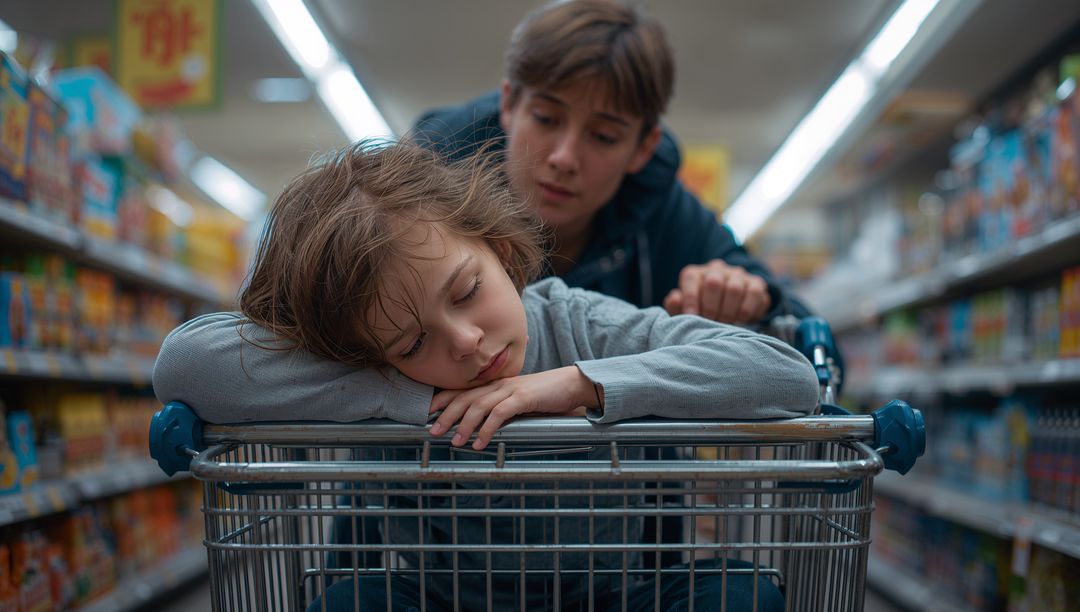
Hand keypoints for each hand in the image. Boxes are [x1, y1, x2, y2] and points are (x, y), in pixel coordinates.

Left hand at [428, 366, 598, 449]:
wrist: (572, 385)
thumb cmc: (546, 396)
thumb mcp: (518, 401)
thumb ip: (501, 409)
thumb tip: (484, 427)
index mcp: (495, 384)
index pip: (463, 390)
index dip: (443, 399)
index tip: (427, 412)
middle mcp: (498, 384)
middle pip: (465, 398)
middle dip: (446, 415)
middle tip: (432, 431)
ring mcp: (510, 389)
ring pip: (478, 406)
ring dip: (464, 425)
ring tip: (455, 443)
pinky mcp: (523, 398)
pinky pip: (499, 414)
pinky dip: (487, 430)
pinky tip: (480, 444)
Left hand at [663, 259, 770, 323]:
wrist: (732, 309)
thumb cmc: (702, 311)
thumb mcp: (685, 309)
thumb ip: (676, 305)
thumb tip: (676, 298)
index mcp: (696, 274)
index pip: (691, 277)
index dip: (690, 298)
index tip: (692, 316)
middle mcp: (716, 269)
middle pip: (713, 282)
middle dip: (711, 307)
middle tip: (711, 321)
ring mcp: (737, 274)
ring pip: (734, 288)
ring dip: (728, 311)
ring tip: (725, 324)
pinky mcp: (756, 283)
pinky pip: (754, 293)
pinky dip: (746, 310)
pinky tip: (740, 320)